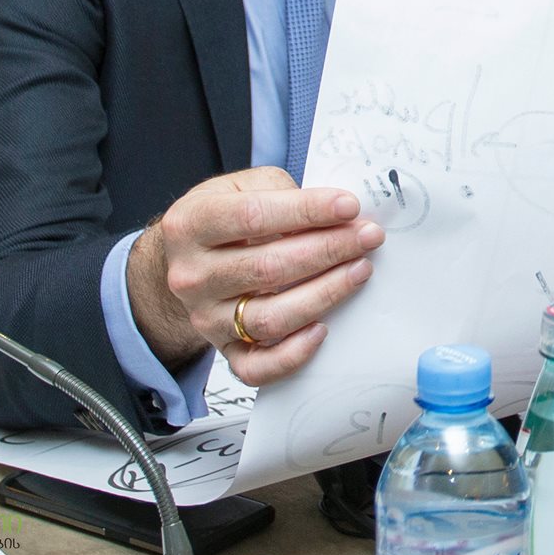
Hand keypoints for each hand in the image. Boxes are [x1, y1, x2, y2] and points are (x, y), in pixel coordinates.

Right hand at [127, 166, 384, 384]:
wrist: (185, 261)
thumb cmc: (226, 218)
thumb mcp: (241, 187)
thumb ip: (281, 192)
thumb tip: (337, 212)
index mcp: (192, 224)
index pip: (253, 217)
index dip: (307, 211)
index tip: (349, 206)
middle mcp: (192, 275)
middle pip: (268, 268)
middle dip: (328, 249)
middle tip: (368, 236)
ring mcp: (206, 318)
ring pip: (270, 317)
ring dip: (325, 294)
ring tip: (359, 270)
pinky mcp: (223, 350)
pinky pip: (258, 368)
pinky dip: (293, 354)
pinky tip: (323, 329)